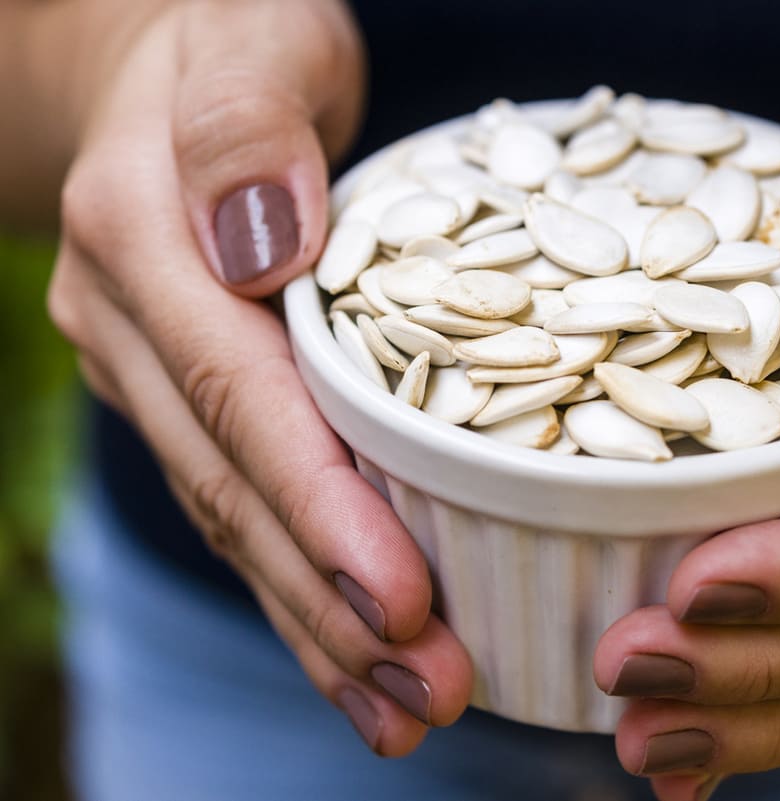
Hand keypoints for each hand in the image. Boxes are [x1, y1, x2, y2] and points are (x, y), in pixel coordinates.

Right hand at [47, 0, 471, 752]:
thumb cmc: (232, 36)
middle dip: (329, 604)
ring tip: (403, 711)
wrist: (166, 63)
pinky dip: (301, 588)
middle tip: (427, 693)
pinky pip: (243, 504)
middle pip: (235, 490)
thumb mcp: (253, 42)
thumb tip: (265, 239)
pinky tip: (358, 659)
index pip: (242, 399)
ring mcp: (151, 370)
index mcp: (145, 241)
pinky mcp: (189, 397)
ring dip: (317, 628)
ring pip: (233, 522)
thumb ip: (246, 131)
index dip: (318, 506)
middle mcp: (132, 324)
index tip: (400, 599)